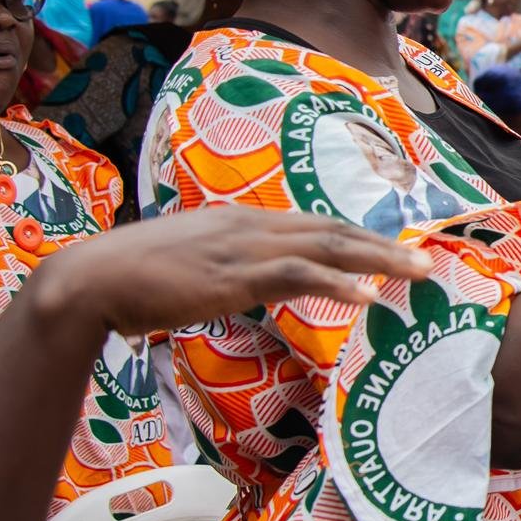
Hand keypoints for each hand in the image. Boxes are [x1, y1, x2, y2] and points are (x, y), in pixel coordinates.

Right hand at [31, 207, 429, 340]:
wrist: (91, 280)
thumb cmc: (134, 281)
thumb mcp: (194, 269)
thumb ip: (231, 272)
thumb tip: (254, 285)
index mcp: (244, 222)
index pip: (316, 226)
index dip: (360, 238)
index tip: (397, 252)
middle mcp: (251, 225)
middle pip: (334, 230)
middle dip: (385, 245)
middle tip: (429, 262)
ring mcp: (244, 246)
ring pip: (328, 246)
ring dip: (379, 260)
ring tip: (418, 275)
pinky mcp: (233, 274)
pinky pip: (297, 275)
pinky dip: (337, 284)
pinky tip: (367, 298)